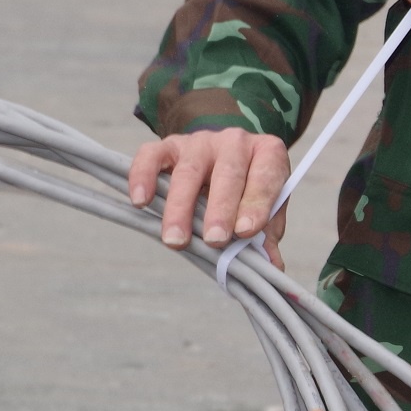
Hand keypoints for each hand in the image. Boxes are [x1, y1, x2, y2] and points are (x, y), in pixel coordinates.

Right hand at [128, 128, 291, 263]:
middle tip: (214, 241)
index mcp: (267, 154)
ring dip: (180, 207)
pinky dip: (142, 176)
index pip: (265, 177)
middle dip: (220, 210)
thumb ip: (267, 234)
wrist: (226, 157)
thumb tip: (271, 268)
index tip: (246, 231)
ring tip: (176, 240)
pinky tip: (140, 201)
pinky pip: (151, 155)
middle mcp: (234, 142)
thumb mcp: (267, 207)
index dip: (256, 204)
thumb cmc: (248, 189)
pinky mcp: (169, 145)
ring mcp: (199, 142)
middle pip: (227, 174)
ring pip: (188, 171)